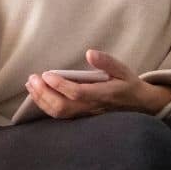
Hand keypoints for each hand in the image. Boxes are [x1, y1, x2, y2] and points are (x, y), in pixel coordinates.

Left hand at [24, 49, 170, 119]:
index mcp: (103, 94)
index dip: (60, 85)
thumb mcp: (123, 69)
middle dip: (44, 93)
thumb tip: (90, 53)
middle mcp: (92, 107)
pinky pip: (60, 116)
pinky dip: (46, 106)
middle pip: (63, 107)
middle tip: (33, 78)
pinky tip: (38, 94)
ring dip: (42, 100)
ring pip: (59, 113)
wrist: (139, 105)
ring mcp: (85, 114)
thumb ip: (107, 62)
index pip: (77, 93)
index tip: (46, 74)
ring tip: (31, 85)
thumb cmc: (128, 84)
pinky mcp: (81, 117)